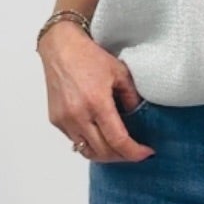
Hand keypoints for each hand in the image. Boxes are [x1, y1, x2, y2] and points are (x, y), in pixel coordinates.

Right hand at [39, 27, 154, 163]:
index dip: (134, 152)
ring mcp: (64, 120)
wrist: (60, 47)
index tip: (147, 153)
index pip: (118, 140)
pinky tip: (100, 135)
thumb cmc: (89, 57)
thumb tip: (138, 118)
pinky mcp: (56, 120)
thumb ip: (131, 98)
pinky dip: (90, 144)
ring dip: (105, 154)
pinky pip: (75, 141)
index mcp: (97, 103)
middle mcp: (78, 115)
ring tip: (118, 148)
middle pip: (103, 152)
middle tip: (135, 151)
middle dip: (122, 156)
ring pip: (87, 151)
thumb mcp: (120, 73)